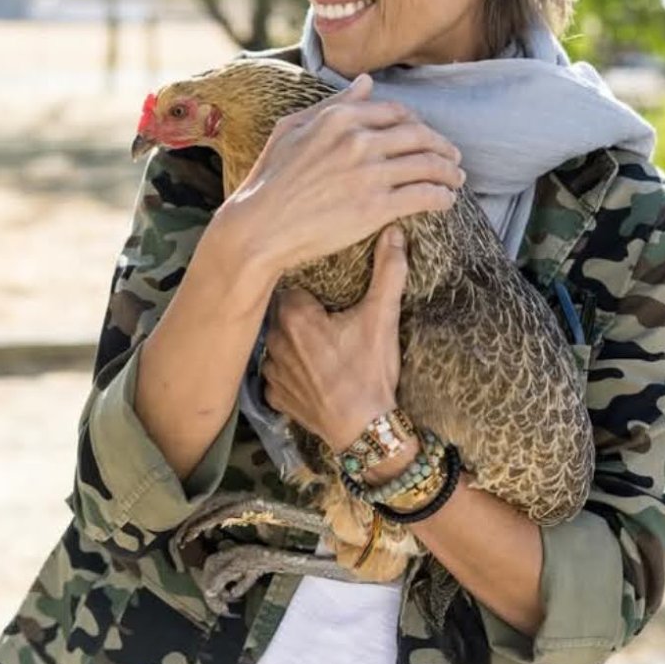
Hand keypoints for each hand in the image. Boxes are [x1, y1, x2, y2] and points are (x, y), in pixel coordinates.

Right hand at [221, 74, 463, 274]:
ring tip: (456, 180)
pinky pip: (424, 195)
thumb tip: (367, 82)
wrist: (260, 226)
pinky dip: (442, 196)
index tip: (426, 137)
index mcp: (340, 117)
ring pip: (428, 164)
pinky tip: (447, 201)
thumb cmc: (269, 180)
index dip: (418, 124)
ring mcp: (369, 172)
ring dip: (449, 172)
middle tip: (453, 159)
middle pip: (419, 135)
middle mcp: (359, 139)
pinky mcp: (377, 206)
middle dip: (442, 147)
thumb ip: (333, 103)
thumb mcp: (293, 129)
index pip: (396, 112)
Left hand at [262, 225, 407, 452]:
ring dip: (294, 343)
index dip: (312, 289)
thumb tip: (394, 233)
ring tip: (322, 349)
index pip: (293, 285)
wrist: (365, 431)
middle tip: (331, 321)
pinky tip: (312, 374)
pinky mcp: (274, 397)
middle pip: (283, 312)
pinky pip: (276, 374)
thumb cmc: (370, 372)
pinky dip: (291, 372)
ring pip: (277, 342)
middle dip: (303, 314)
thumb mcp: (382, 317)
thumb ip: (388, 272)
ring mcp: (271, 371)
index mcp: (294, 315)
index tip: (330, 295)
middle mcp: (273, 340)